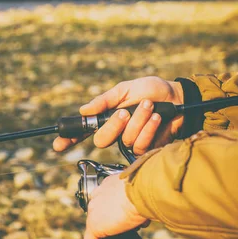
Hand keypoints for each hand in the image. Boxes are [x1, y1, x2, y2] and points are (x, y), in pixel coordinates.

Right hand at [53, 76, 184, 155]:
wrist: (179, 98)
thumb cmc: (152, 91)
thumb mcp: (125, 89)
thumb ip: (104, 101)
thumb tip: (83, 110)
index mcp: (106, 119)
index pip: (83, 132)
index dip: (69, 139)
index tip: (58, 145)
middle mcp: (116, 132)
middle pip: (101, 141)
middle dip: (113, 126)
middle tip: (124, 112)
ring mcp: (131, 142)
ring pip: (125, 140)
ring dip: (139, 120)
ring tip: (150, 107)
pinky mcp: (147, 149)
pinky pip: (141, 145)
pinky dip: (150, 128)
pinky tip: (159, 118)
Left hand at [83, 174, 148, 238]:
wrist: (146, 189)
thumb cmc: (152, 190)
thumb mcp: (146, 198)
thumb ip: (139, 208)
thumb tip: (142, 220)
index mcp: (112, 185)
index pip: (112, 207)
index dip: (125, 222)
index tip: (138, 229)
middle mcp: (100, 196)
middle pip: (108, 221)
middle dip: (124, 235)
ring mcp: (95, 210)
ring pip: (103, 233)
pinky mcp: (93, 224)